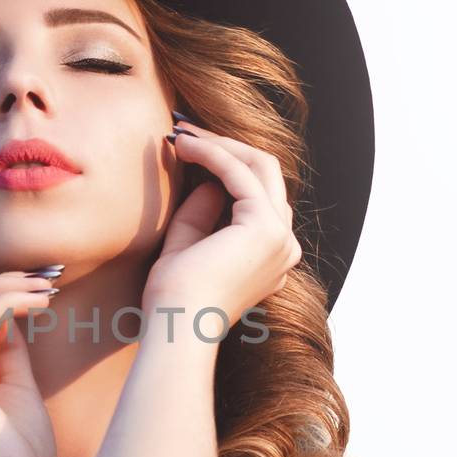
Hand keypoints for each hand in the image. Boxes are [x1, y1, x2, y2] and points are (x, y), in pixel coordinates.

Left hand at [142, 123, 302, 331]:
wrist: (176, 326)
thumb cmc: (173, 299)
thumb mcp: (186, 245)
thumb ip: (200, 214)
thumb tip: (208, 181)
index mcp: (269, 256)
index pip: (256, 195)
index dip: (223, 166)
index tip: (186, 148)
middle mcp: (283, 246)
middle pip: (264, 174)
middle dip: (224, 146)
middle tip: (184, 130)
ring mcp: (280, 236)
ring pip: (258, 166)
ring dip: (218, 144)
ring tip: (180, 133)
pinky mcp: (265, 226)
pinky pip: (240, 172)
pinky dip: (212, 153)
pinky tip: (184, 145)